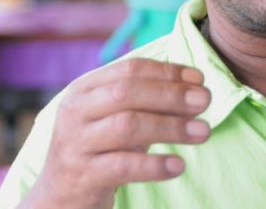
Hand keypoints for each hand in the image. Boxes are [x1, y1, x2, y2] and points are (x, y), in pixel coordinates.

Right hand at [22, 58, 210, 207]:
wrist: (59, 196)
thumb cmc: (98, 149)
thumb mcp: (114, 118)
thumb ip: (145, 101)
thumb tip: (194, 87)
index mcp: (85, 89)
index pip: (129, 69)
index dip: (167, 71)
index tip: (199, 79)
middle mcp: (76, 111)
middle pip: (127, 92)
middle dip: (171, 94)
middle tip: (205, 100)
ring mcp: (76, 143)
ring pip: (127, 126)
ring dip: (171, 127)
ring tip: (203, 132)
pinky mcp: (82, 175)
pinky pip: (123, 166)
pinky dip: (154, 165)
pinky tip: (178, 165)